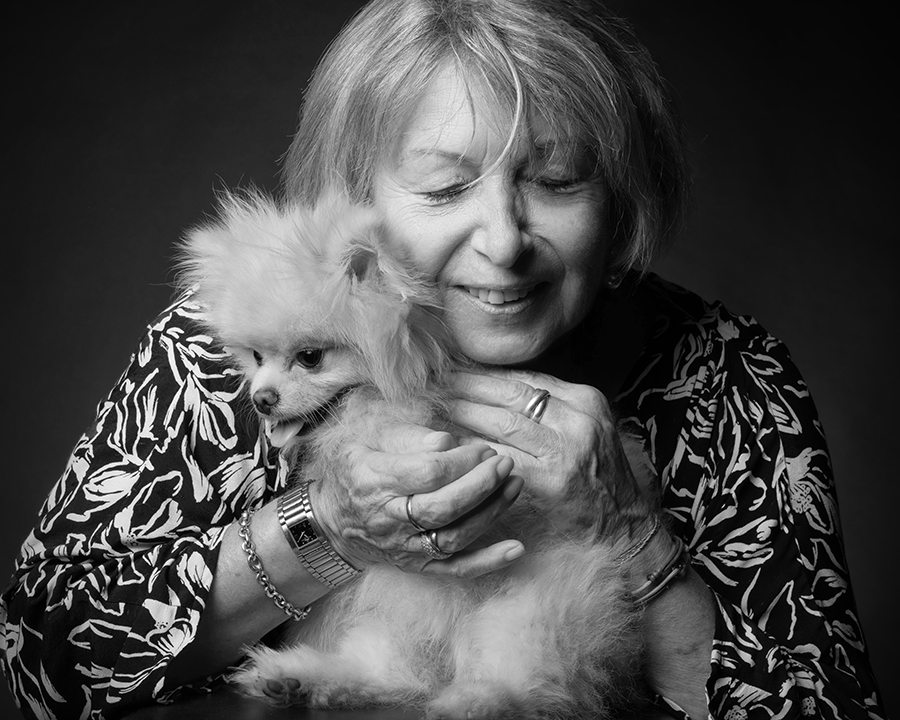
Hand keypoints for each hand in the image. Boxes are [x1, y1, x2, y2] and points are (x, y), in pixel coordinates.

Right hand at [309, 425, 525, 577]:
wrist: (330, 523)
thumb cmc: (353, 473)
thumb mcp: (364, 440)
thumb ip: (405, 437)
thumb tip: (446, 442)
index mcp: (375, 481)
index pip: (427, 473)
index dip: (461, 461)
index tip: (482, 449)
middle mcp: (389, 519)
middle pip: (444, 506)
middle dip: (481, 484)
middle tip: (504, 463)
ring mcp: (406, 547)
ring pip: (455, 536)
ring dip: (491, 512)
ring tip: (515, 485)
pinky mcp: (419, 565)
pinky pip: (456, 569)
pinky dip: (488, 561)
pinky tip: (516, 549)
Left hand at [449, 368, 651, 537]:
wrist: (623, 526)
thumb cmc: (596, 477)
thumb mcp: (585, 428)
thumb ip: (549, 407)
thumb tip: (492, 384)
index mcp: (584, 399)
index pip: (523, 378)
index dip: (484, 373)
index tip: (454, 368)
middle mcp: (577, 418)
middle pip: (509, 394)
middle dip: (467, 386)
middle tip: (434, 382)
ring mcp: (565, 449)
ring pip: (501, 422)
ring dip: (463, 413)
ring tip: (434, 407)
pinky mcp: (549, 480)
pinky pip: (499, 458)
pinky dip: (471, 450)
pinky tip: (449, 446)